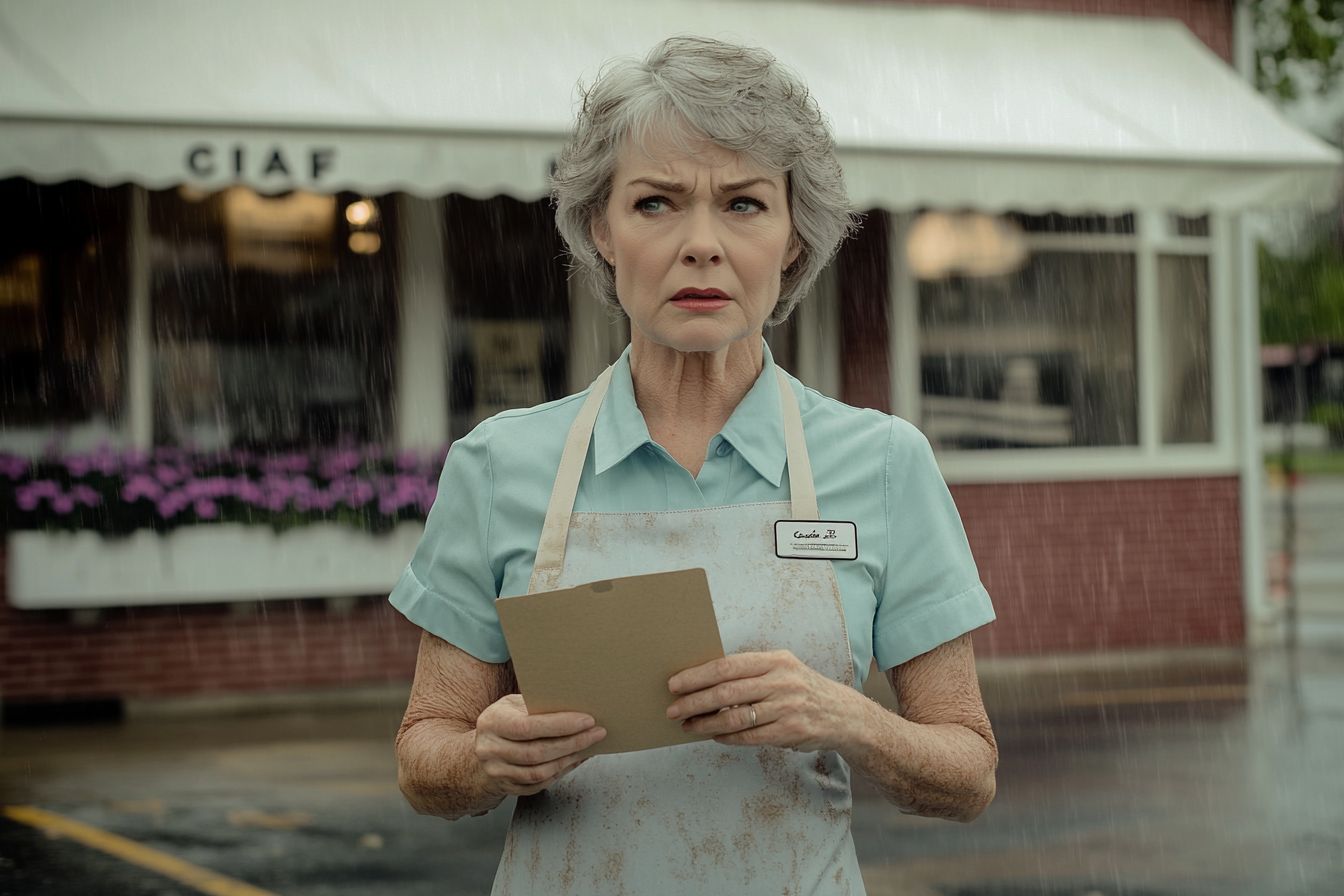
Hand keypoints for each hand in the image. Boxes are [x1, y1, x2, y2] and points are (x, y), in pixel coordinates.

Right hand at [473, 694, 606, 795]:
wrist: (479, 751)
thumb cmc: (503, 720)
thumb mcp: (512, 705)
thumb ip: (537, 705)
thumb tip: (576, 705)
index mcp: (492, 722)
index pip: (528, 726)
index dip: (560, 725)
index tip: (587, 720)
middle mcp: (491, 749)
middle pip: (537, 752)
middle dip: (573, 743)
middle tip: (597, 733)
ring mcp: (498, 772)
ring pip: (540, 772)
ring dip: (570, 759)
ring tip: (590, 746)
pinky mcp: (508, 788)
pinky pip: (540, 784)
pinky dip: (562, 771)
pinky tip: (576, 759)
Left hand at [666, 650, 865, 752]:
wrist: (842, 714)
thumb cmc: (802, 689)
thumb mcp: (782, 669)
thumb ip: (750, 672)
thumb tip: (704, 679)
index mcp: (775, 660)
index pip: (728, 666)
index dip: (698, 675)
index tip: (675, 683)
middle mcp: (782, 681)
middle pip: (727, 692)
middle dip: (694, 701)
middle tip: (672, 709)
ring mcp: (787, 708)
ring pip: (735, 717)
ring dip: (706, 723)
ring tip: (688, 726)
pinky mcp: (790, 732)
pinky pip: (749, 737)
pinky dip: (727, 737)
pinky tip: (713, 736)